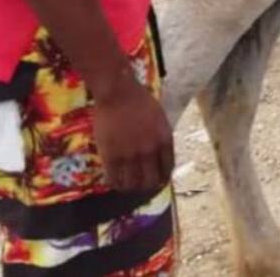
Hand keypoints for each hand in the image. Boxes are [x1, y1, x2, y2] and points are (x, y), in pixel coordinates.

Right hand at [92, 69, 174, 192]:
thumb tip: (159, 154)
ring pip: (133, 184)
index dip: (163, 177)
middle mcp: (150, 151)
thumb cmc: (140, 100)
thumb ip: (160, 137)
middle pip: (151, 180)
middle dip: (148, 186)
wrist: (118, 92)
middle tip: (141, 185)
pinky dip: (115, 183)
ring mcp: (130, 155)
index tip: (158, 180)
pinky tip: (114, 181)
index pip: (167, 168)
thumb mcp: (160, 119)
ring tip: (127, 185)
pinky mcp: (112, 156)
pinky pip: (114, 179)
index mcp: (164, 140)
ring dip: (131, 187)